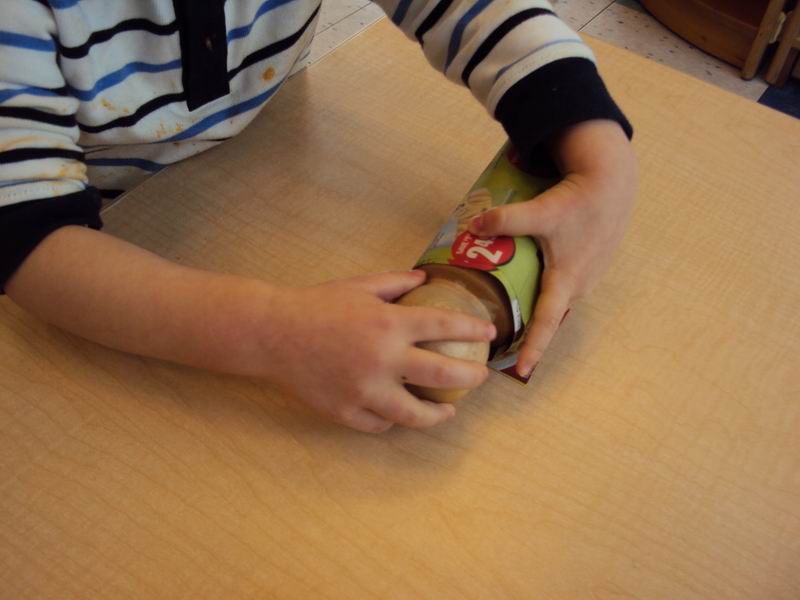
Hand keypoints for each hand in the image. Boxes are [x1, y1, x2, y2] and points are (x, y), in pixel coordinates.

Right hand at [261, 270, 495, 432]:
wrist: (273, 333)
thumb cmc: (317, 305)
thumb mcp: (360, 285)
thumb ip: (396, 282)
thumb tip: (425, 279)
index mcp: (388, 324)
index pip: (445, 326)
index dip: (473, 329)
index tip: (489, 333)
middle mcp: (382, 360)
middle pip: (443, 375)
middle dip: (471, 377)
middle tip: (480, 377)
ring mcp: (364, 390)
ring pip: (415, 414)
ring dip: (439, 415)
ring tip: (449, 412)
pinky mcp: (345, 411)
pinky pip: (380, 423)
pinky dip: (393, 419)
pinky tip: (401, 413)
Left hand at [469, 119, 637, 376]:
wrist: (612, 182)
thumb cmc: (580, 200)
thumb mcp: (541, 211)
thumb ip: (506, 220)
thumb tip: (473, 226)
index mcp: (567, 280)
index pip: (546, 322)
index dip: (534, 347)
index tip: (521, 370)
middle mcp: (579, 285)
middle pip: (547, 315)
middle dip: (527, 331)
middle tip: (501, 343)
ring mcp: (586, 277)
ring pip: (555, 299)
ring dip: (535, 308)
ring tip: (508, 316)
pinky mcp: (587, 265)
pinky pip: (562, 285)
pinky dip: (545, 290)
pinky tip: (528, 282)